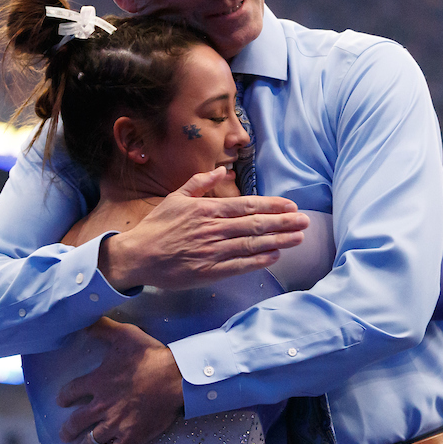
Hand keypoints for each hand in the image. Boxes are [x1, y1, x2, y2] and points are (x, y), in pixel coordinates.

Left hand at [57, 318, 183, 443]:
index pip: (70, 392)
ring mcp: (115, 424)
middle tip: (65, 433)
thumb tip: (83, 319)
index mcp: (97, 381)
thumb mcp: (124, 334)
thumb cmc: (150, 355)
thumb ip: (102, 327)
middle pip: (75, 423)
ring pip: (89, 443)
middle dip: (67, 430)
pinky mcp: (130, 438)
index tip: (62, 401)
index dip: (64, 397)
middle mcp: (101, 406)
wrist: (174, 377)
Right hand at [99, 167, 308, 291]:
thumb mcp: (176, 197)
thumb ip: (200, 184)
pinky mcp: (209, 272)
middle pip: (254, 225)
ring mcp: (212, 251)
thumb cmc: (157, 226)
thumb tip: (222, 171)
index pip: (246, 206)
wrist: (137, 256)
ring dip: (278, 240)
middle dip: (283, 222)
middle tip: (305, 221)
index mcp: (206, 210)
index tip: (291, 205)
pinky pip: (239, 265)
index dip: (271, 206)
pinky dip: (258, 261)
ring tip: (298, 238)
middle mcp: (213, 229)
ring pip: (251, 245)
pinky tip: (275, 256)